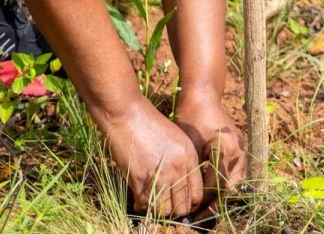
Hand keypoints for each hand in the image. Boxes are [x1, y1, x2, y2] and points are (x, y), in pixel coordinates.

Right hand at [103, 98, 204, 217]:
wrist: (127, 114)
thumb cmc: (149, 122)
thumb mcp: (175, 137)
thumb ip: (182, 160)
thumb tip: (180, 183)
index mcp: (189, 157)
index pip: (197, 194)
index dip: (189, 203)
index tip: (180, 202)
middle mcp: (178, 169)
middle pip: (182, 207)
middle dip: (175, 209)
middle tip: (166, 204)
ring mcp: (160, 176)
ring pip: (165, 210)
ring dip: (159, 209)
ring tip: (154, 202)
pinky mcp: (140, 180)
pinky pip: (146, 204)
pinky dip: (142, 205)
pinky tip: (140, 198)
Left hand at [175, 94, 247, 208]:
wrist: (203, 94)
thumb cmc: (192, 117)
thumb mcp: (190, 145)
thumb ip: (195, 171)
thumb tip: (191, 197)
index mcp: (227, 151)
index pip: (219, 187)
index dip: (206, 202)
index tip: (193, 213)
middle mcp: (240, 152)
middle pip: (232, 189)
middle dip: (216, 204)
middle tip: (200, 216)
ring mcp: (243, 150)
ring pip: (237, 183)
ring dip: (222, 196)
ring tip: (206, 207)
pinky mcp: (240, 149)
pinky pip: (236, 173)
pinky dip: (225, 184)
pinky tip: (211, 192)